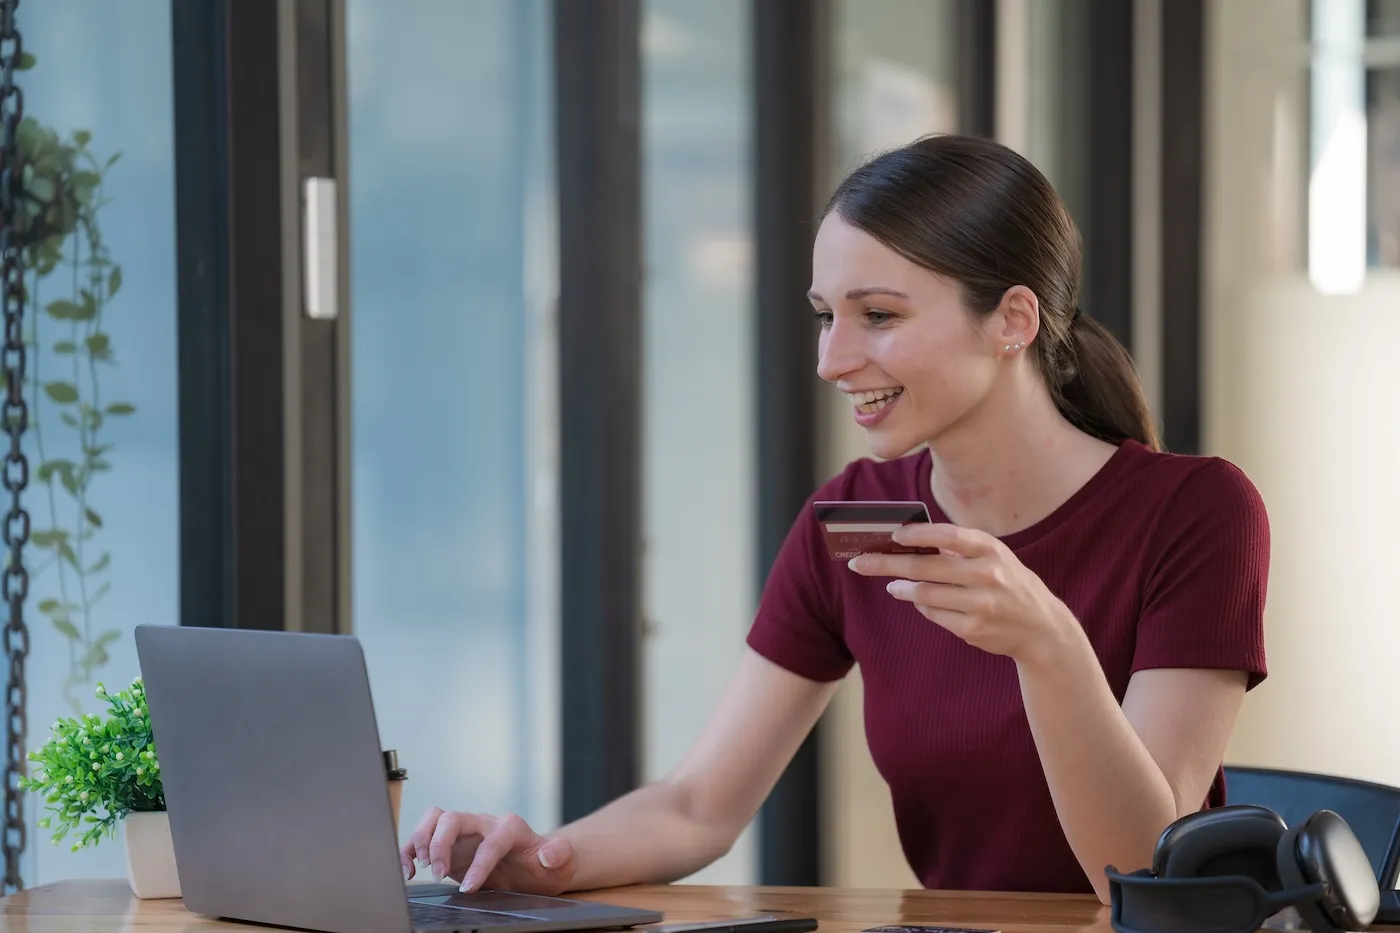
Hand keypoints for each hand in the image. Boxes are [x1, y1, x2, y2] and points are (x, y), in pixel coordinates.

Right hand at [401, 807, 575, 894]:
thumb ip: (559, 855)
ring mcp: (466, 833)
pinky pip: (425, 835)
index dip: (479, 863)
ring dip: (422, 840)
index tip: (469, 888)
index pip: (491, 840)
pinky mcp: (451, 845)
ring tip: (420, 867)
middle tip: (438, 872)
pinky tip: (410, 868)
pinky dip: (412, 848)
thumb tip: (549, 854)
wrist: (536, 867)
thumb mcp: (561, 863)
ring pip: (435, 818)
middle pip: (454, 818)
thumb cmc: (546, 865)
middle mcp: (484, 824)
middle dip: (441, 845)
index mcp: (511, 827)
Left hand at [848, 522, 1075, 663]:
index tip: (892, 535)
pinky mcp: (973, 629)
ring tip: (892, 585)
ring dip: (901, 589)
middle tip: (861, 563)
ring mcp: (980, 604)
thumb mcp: (994, 557)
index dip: (916, 535)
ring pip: (924, 594)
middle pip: (924, 568)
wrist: (1042, 628)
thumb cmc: (1009, 584)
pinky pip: (934, 615)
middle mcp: (987, 575)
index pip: (946, 536)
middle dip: (886, 564)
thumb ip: (958, 549)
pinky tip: (922, 602)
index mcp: (990, 549)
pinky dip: (924, 607)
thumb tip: (907, 542)